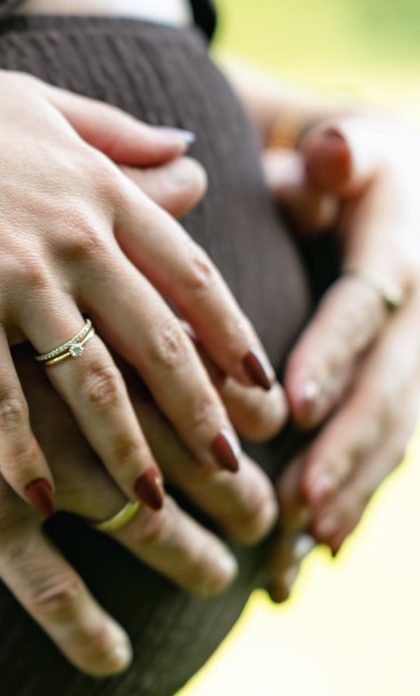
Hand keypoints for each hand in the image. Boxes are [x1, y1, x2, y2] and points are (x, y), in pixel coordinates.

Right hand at [0, 54, 278, 515]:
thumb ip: (123, 136)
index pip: (190, 274)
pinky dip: (21, 452)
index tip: (262, 387)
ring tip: (152, 507)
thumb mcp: (43, 106)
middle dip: (201, 411)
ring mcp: (14, 275)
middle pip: (157, 339)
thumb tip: (194, 158)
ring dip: (126, 449)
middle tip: (235, 468)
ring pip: (90, 380)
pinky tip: (40, 503)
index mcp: (97, 190)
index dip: (232, 335)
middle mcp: (71, 236)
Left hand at [264, 116, 419, 597]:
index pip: (366, 302)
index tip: (289, 406)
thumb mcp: (347, 147)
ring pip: (395, 430)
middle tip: (297, 506)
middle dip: (345, 448)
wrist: (402, 190)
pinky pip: (392, 444)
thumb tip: (328, 154)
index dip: (333, 352)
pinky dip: (360, 494)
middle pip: (389, 385)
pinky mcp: (410, 385)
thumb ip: (338, 157)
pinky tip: (322, 548)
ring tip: (306, 544)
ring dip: (354, 490)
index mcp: (403, 246)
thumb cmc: (346, 168)